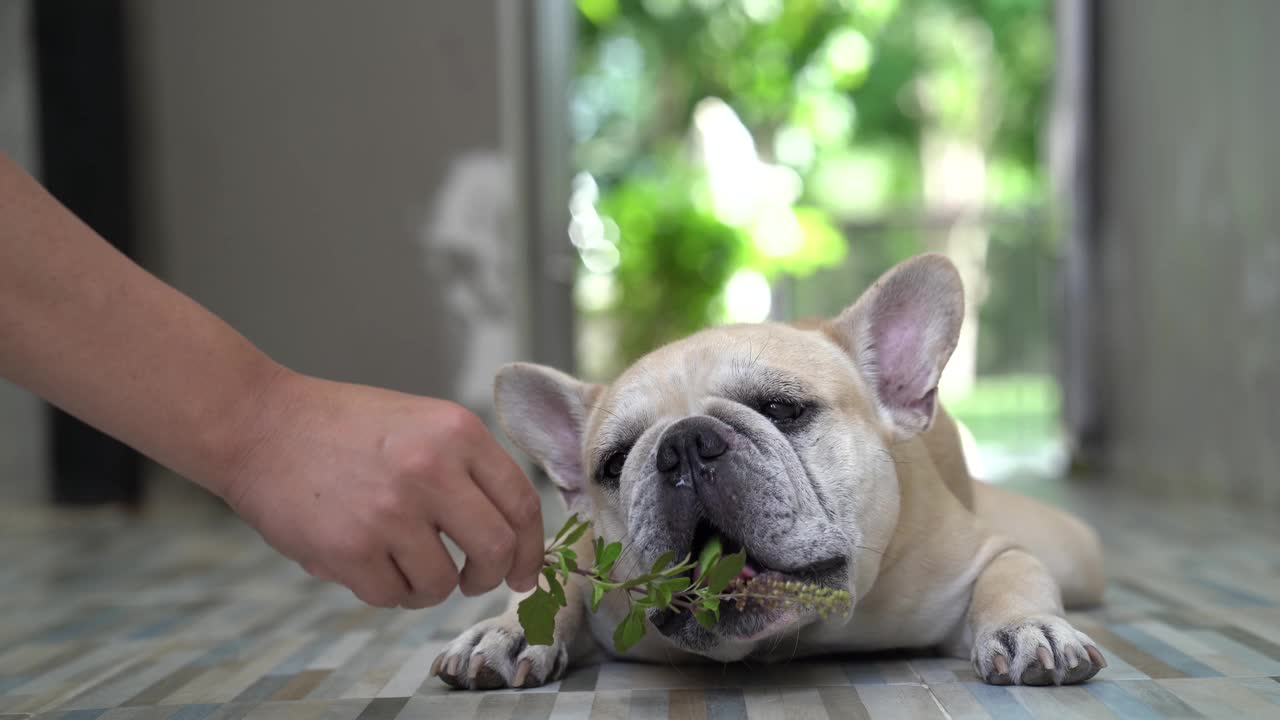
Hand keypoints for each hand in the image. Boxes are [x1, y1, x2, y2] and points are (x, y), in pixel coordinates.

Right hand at [219, 372, 542, 607]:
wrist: (260, 424)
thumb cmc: (344, 427)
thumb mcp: (421, 423)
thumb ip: (468, 470)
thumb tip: (514, 538)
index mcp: (457, 432)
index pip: (522, 503)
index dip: (532, 548)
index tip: (525, 572)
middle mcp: (431, 470)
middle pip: (497, 550)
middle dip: (490, 576)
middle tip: (471, 578)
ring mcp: (390, 512)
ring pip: (442, 584)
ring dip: (428, 586)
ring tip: (401, 560)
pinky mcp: (349, 550)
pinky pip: (392, 597)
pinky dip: (385, 590)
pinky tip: (366, 561)